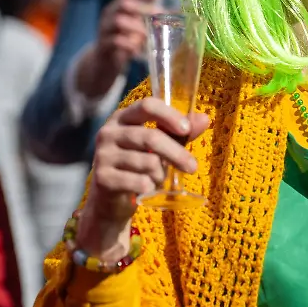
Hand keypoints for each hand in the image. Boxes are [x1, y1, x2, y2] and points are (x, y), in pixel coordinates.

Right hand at [76, 0, 161, 98]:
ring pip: (118, 21)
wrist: (104, 63)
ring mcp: (104, 30)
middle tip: (158, 17)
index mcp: (118, 5)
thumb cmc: (126, 41)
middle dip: (143, 9)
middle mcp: (109, 14)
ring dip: (137, 28)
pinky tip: (137, 50)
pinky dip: (129, 45)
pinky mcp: (103, 46)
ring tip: (147, 36)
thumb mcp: (137, 27)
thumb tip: (177, 13)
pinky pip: (115, 41)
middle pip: (123, 3)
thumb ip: (151, 20)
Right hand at [76, 98, 208, 260]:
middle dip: (176, 153)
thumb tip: (205, 118)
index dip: (169, 115)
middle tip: (192, 167)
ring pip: (148, 162)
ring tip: (157, 178)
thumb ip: (179, 132)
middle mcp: (108, 132)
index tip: (186, 129)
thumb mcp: (159, 146)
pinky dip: (150, 187)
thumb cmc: (137, 166)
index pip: (147, 106)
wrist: (110, 200)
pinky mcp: (102, 178)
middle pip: (150, 137)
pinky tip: (145, 188)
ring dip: (161, 174)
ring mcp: (102, 155)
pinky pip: (139, 182)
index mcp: (122, 117)